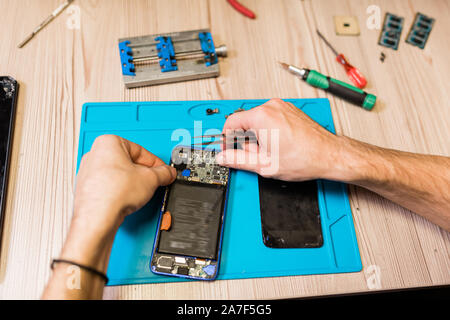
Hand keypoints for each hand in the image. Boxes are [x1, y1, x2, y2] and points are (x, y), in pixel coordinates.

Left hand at [73, 135, 175, 231]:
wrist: (97, 217)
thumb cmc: (113, 193)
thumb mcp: (151, 179)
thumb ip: (163, 173)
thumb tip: (167, 172)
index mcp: (108, 142)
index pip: (140, 150)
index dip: (155, 163)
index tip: (163, 171)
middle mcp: (95, 154)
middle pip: (128, 161)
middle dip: (143, 173)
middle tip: (154, 181)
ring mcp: (88, 172)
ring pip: (118, 174)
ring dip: (132, 182)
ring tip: (141, 192)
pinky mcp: (87, 188)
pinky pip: (110, 185)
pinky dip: (120, 190)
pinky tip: (128, 198)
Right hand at [216, 98, 342, 180]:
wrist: (329, 155)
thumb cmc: (304, 158)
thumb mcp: (263, 164)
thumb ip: (237, 160)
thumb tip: (223, 158)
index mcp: (261, 116)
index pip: (230, 123)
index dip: (226, 140)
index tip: (227, 150)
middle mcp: (271, 107)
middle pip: (245, 122)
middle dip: (246, 141)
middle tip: (255, 157)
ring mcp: (283, 107)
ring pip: (258, 122)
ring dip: (258, 138)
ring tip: (270, 153)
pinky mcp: (290, 111)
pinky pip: (271, 119)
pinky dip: (269, 132)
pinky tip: (278, 146)